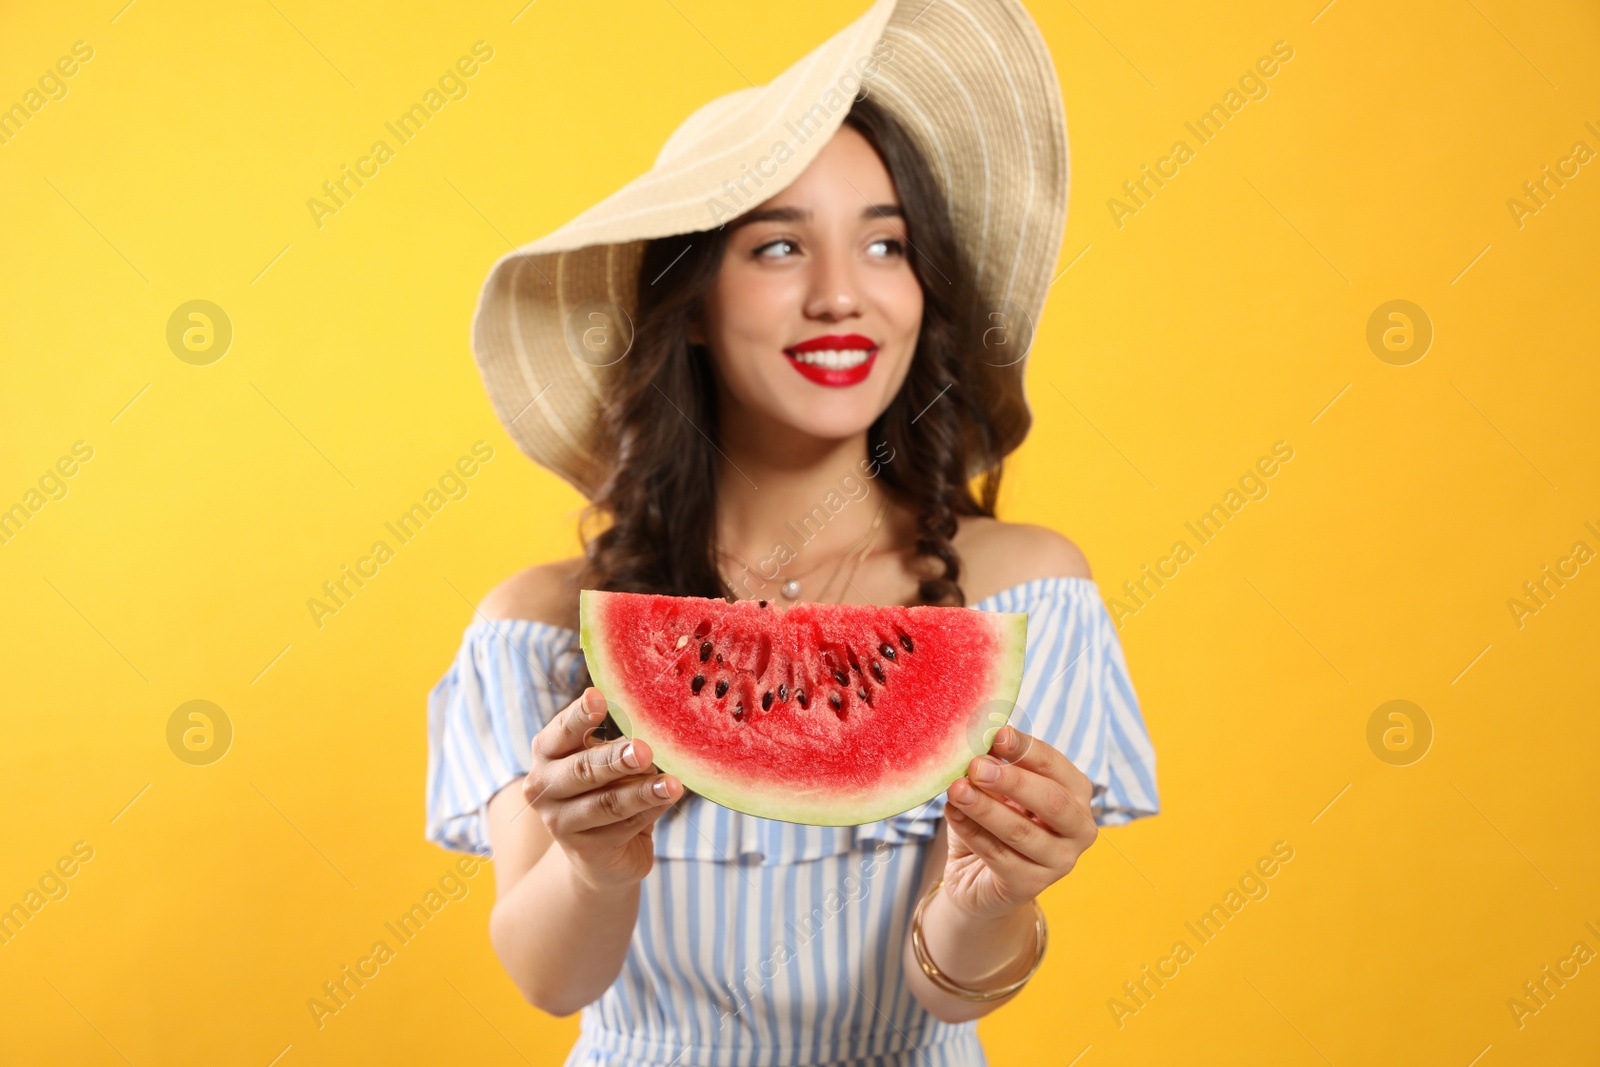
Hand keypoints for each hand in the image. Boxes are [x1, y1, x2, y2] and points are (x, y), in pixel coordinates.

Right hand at [524, 687, 681, 891]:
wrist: (599, 855)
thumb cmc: (604, 791)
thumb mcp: (605, 762)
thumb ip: (619, 745)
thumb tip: (654, 728)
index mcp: (547, 752)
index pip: (562, 730)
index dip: (580, 715)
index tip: (599, 698)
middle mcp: (543, 786)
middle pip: (582, 769)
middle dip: (615, 759)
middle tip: (645, 750)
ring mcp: (560, 822)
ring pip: (607, 803)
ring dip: (643, 792)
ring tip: (672, 784)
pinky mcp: (585, 850)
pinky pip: (625, 826)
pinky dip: (651, 810)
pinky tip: (669, 798)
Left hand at [941, 725, 1097, 918]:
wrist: (978, 877)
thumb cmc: (995, 821)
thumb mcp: (998, 789)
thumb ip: (996, 766)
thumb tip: (980, 741)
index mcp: (1076, 793)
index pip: (1055, 766)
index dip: (1025, 749)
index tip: (996, 734)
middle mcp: (1079, 828)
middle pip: (1050, 801)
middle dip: (1012, 780)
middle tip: (976, 766)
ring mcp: (1059, 862)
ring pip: (1021, 831)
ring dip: (985, 807)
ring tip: (957, 789)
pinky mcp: (1030, 885)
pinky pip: (998, 855)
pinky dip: (972, 831)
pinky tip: (953, 813)